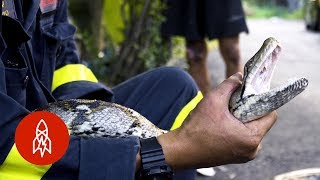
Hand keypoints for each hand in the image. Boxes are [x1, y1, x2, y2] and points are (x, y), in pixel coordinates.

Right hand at [157, 72, 276, 169]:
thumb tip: (239, 76)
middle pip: (261, 123)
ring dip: (242, 120)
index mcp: (251, 138)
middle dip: (249, 110)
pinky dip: (236, 129)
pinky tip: (222, 124)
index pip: (270, 115)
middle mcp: (252, 150)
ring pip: (251, 130)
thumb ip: (229, 85)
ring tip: (226, 114)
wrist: (182, 150)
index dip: (261, 101)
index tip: (249, 95)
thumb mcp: (213, 100)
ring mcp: (244, 155)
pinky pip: (243, 138)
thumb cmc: (197, 128)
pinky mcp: (235, 157)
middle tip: (234, 103)